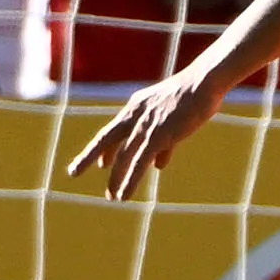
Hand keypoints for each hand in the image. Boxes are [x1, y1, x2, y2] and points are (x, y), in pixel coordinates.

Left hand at [68, 63, 222, 199]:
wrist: (205, 82)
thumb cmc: (196, 95)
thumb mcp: (174, 115)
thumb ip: (165, 142)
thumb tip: (159, 164)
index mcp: (137, 106)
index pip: (114, 129)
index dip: (104, 148)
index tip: (100, 164)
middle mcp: (135, 116)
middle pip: (106, 140)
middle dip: (89, 157)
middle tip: (74, 172)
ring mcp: (145, 127)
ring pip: (123, 157)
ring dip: (116, 179)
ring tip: (112, 197)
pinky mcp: (158, 137)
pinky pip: (139, 164)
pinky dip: (129, 182)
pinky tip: (123, 196)